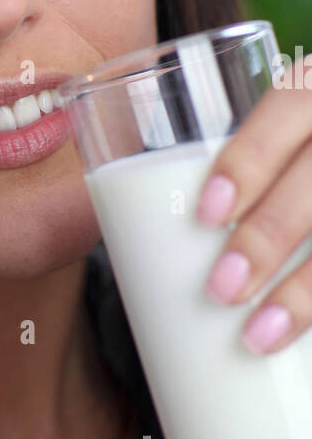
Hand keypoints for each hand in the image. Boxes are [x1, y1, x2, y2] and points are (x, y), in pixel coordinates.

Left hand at [195, 80, 311, 353]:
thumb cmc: (297, 169)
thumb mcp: (284, 148)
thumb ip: (240, 181)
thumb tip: (142, 253)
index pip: (293, 102)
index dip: (250, 156)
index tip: (206, 215)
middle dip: (270, 234)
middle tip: (221, 290)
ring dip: (308, 290)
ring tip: (258, 336)